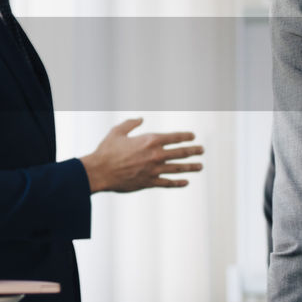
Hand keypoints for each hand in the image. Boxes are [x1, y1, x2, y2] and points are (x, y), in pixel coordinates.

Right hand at [80, 118, 203, 193]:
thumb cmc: (106, 150)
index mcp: (149, 140)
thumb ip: (130, 123)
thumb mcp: (117, 131)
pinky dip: (178, 182)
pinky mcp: (149, 182)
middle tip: (202, 150)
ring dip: (191, 167)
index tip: (193, 137)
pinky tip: (186, 182)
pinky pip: (168, 183)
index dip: (186, 137)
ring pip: (178, 168)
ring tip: (200, 166)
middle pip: (181, 153)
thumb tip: (141, 119)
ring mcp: (154, 170)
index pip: (174, 137)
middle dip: (194, 151)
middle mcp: (155, 155)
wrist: (99, 171)